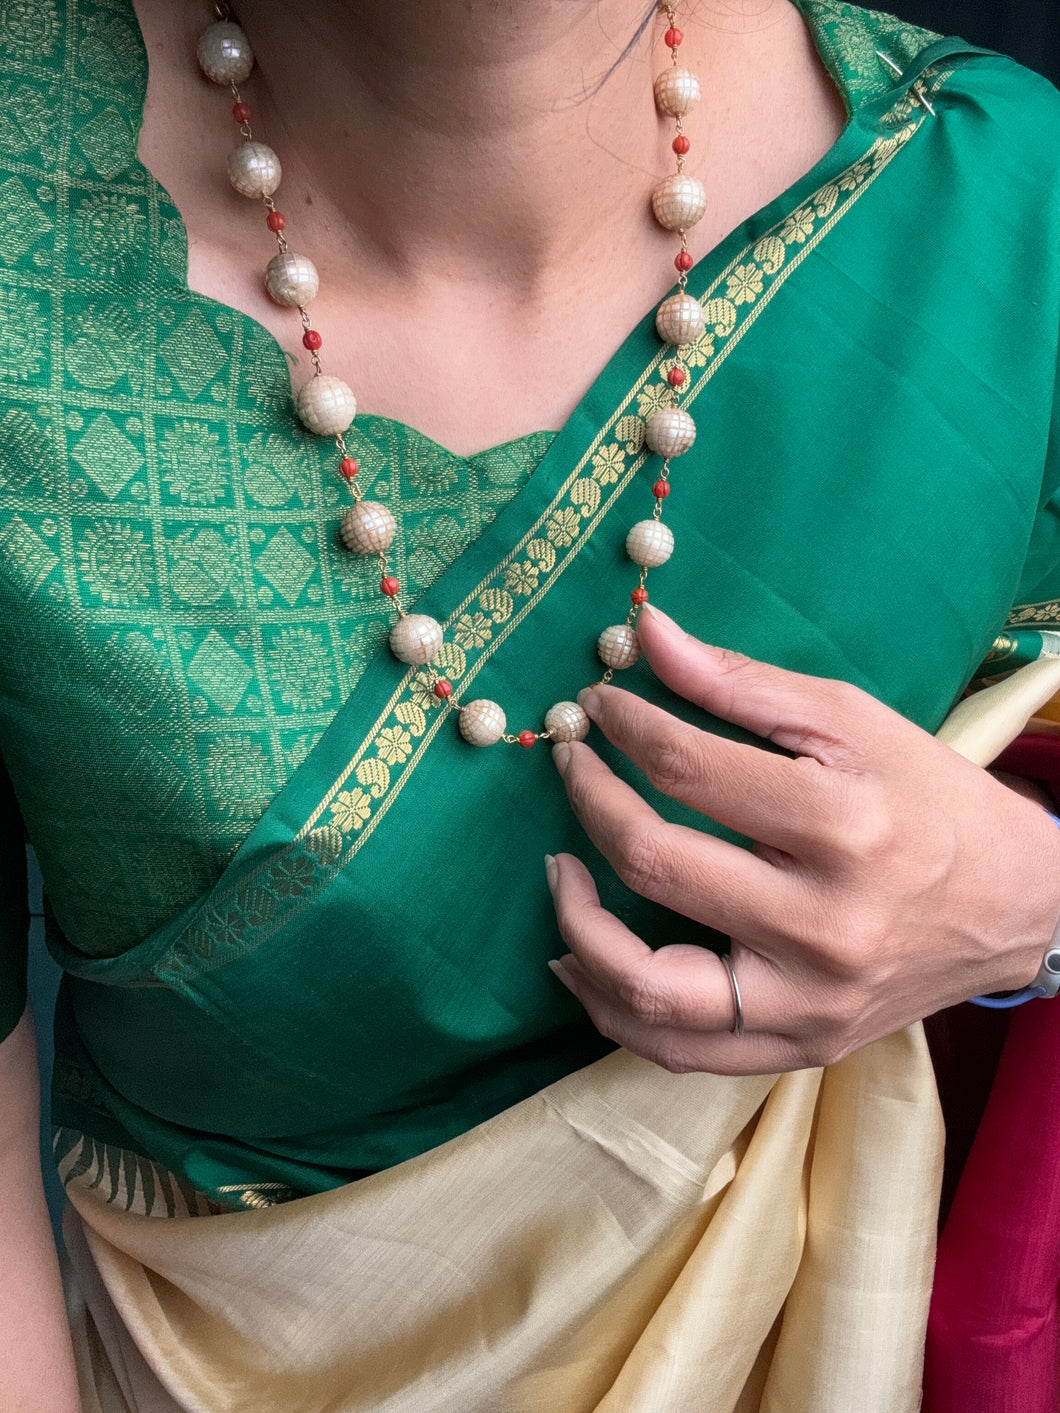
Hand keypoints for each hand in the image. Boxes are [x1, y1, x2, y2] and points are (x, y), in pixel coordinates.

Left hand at [546, 606, 1059, 1075]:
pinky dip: (613, 1008)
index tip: (598, 708)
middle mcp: (824, 924)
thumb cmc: (932, 801)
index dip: (625, 729)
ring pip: (649, 988)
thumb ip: (742, 682)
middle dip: (588, 802)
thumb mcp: (854, 722)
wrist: (1019, 907)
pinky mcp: (802, 1047)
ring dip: (577, 925)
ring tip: (560, 873)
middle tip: (570, 767)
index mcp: (843, 825)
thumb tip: (646, 633)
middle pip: (656, 864)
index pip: (689, 770)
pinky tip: (580, 962)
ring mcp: (810, 1001)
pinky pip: (679, 1051)